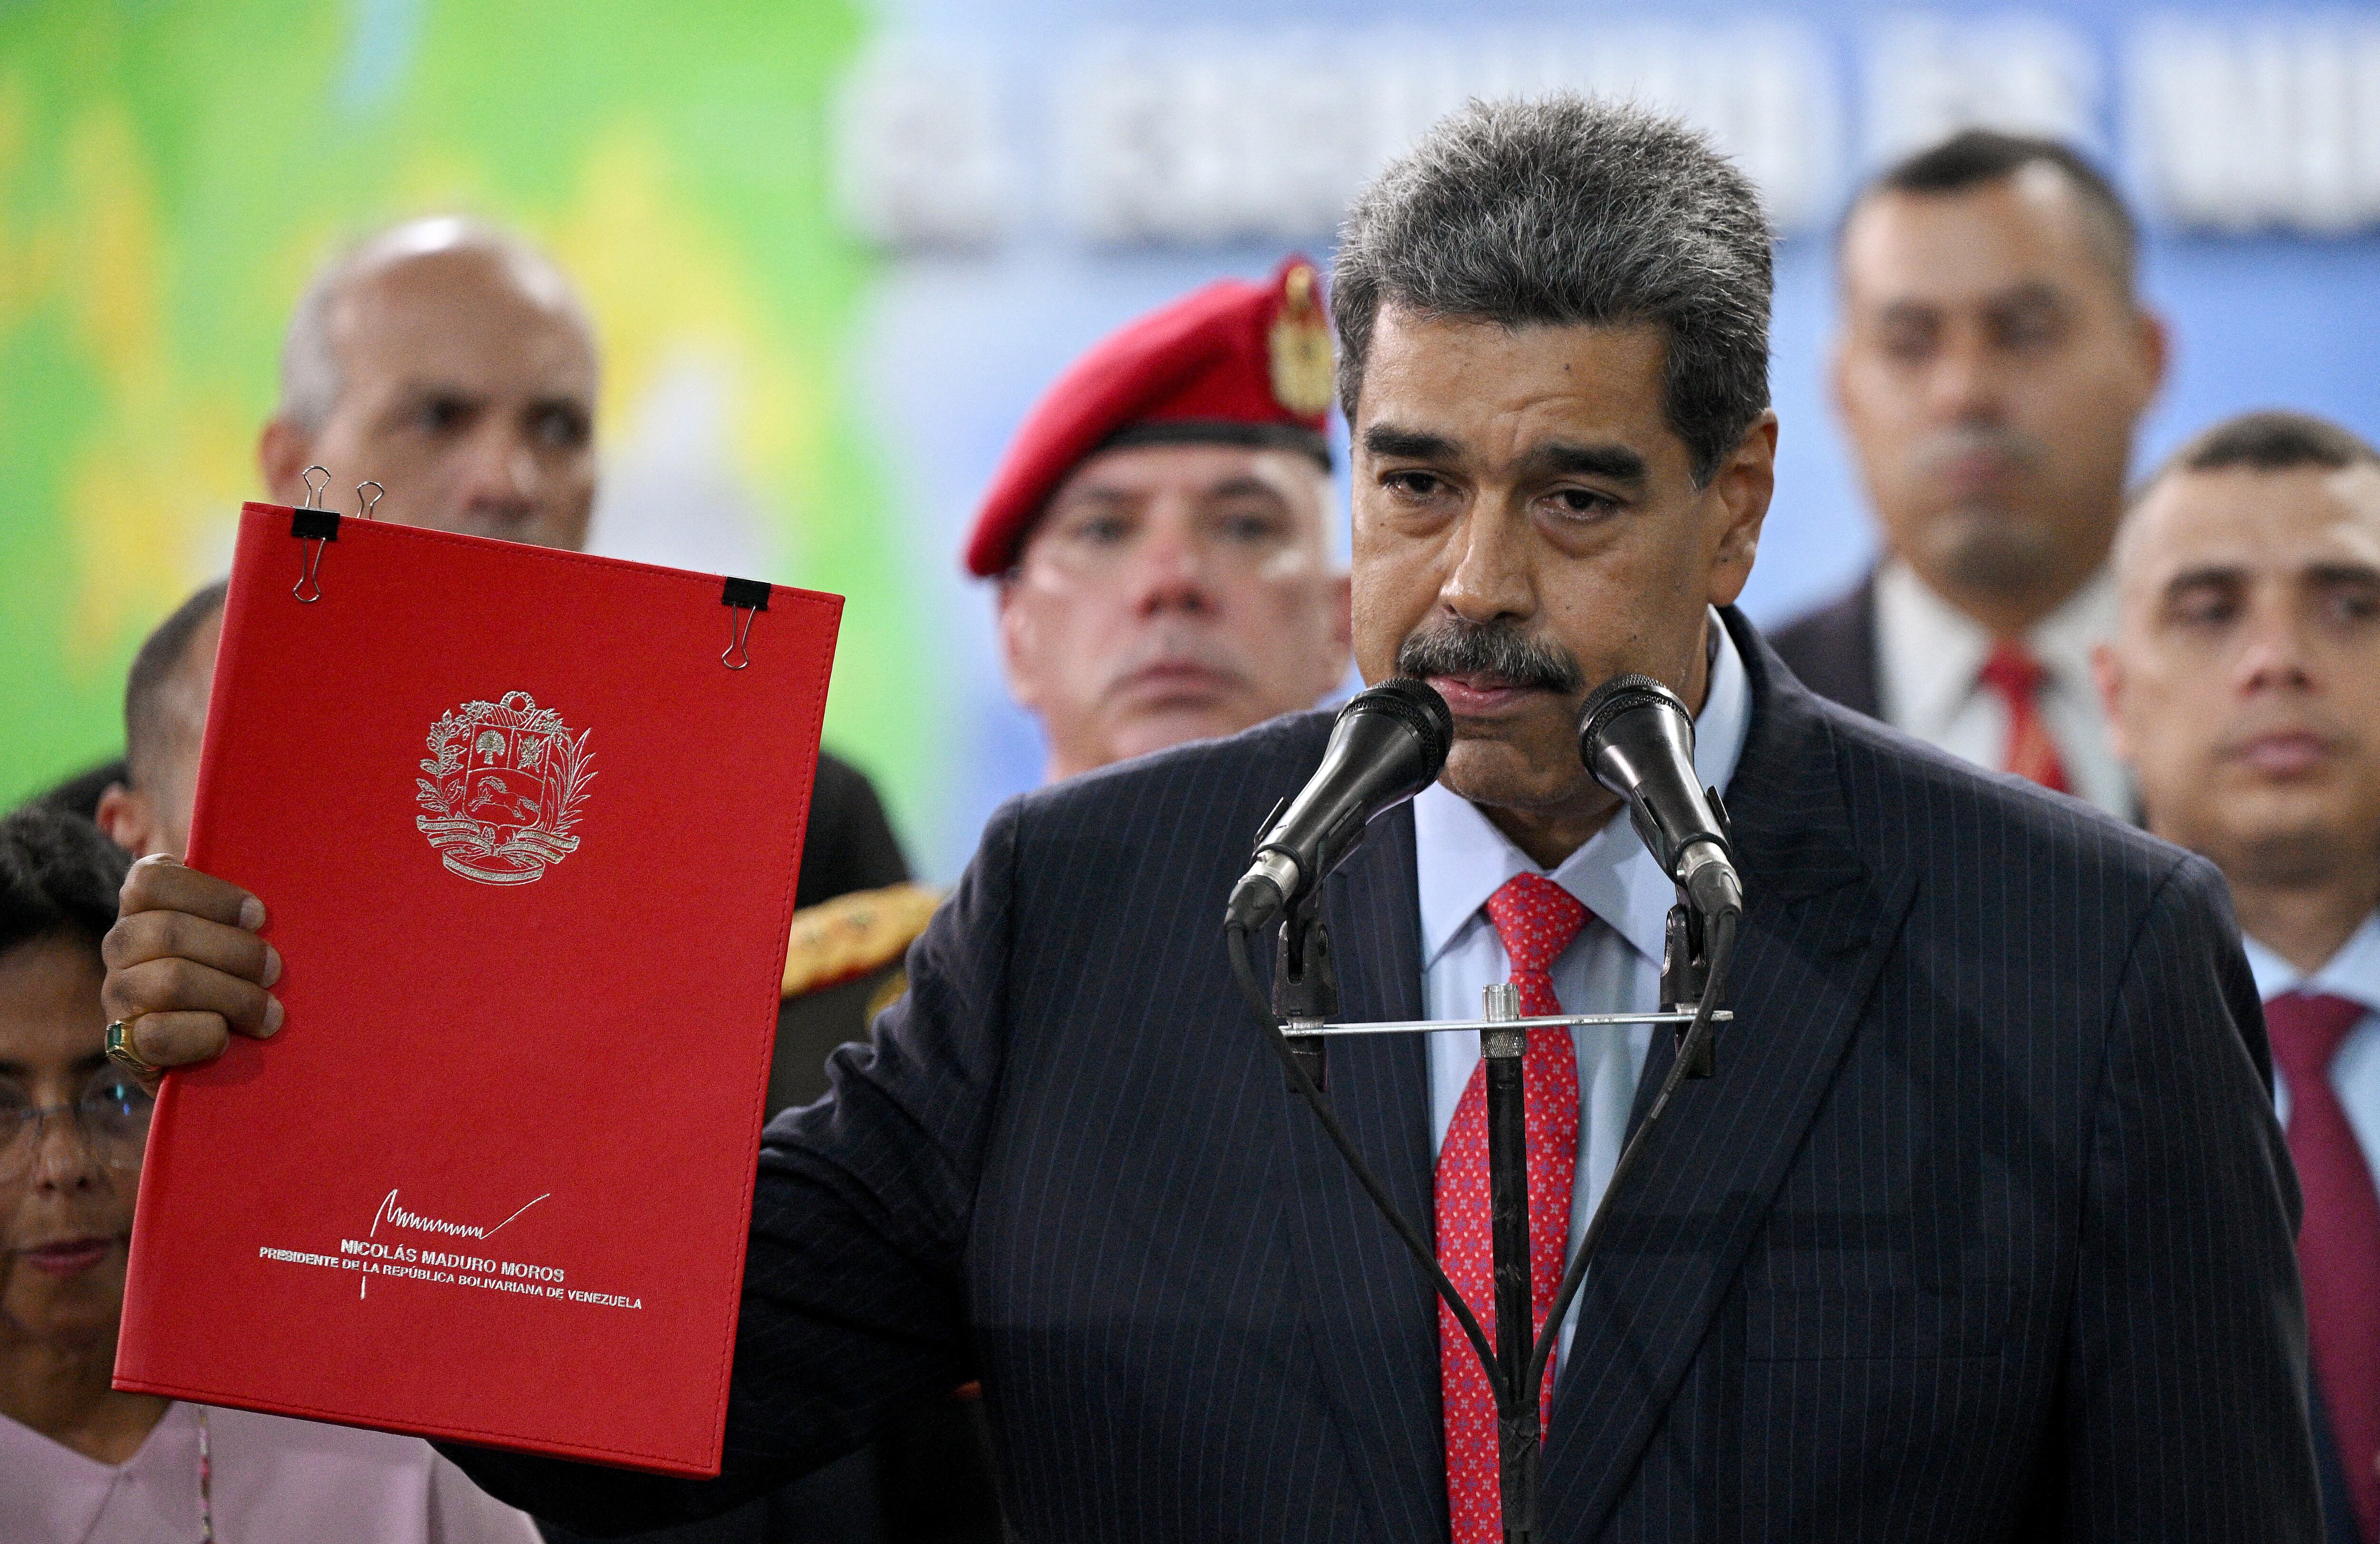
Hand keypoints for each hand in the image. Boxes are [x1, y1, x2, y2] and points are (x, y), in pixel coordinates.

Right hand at [100, 855, 282, 1091]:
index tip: (258, 916)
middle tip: (274, 971)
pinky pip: (158, 1034)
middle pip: (168, 932)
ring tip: (269, 1014)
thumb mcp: (234, 930)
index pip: (151, 880)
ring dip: (233, 997)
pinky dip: (205, 1035)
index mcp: (142, 906)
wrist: (203, 1049)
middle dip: (236, 953)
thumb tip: (261, 886)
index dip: (210, 895)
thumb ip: (236, 903)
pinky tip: (227, 1038)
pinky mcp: (123, 1043)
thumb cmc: (232, 973)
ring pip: (170, 982)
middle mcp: (121, 944)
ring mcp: (117, 993)